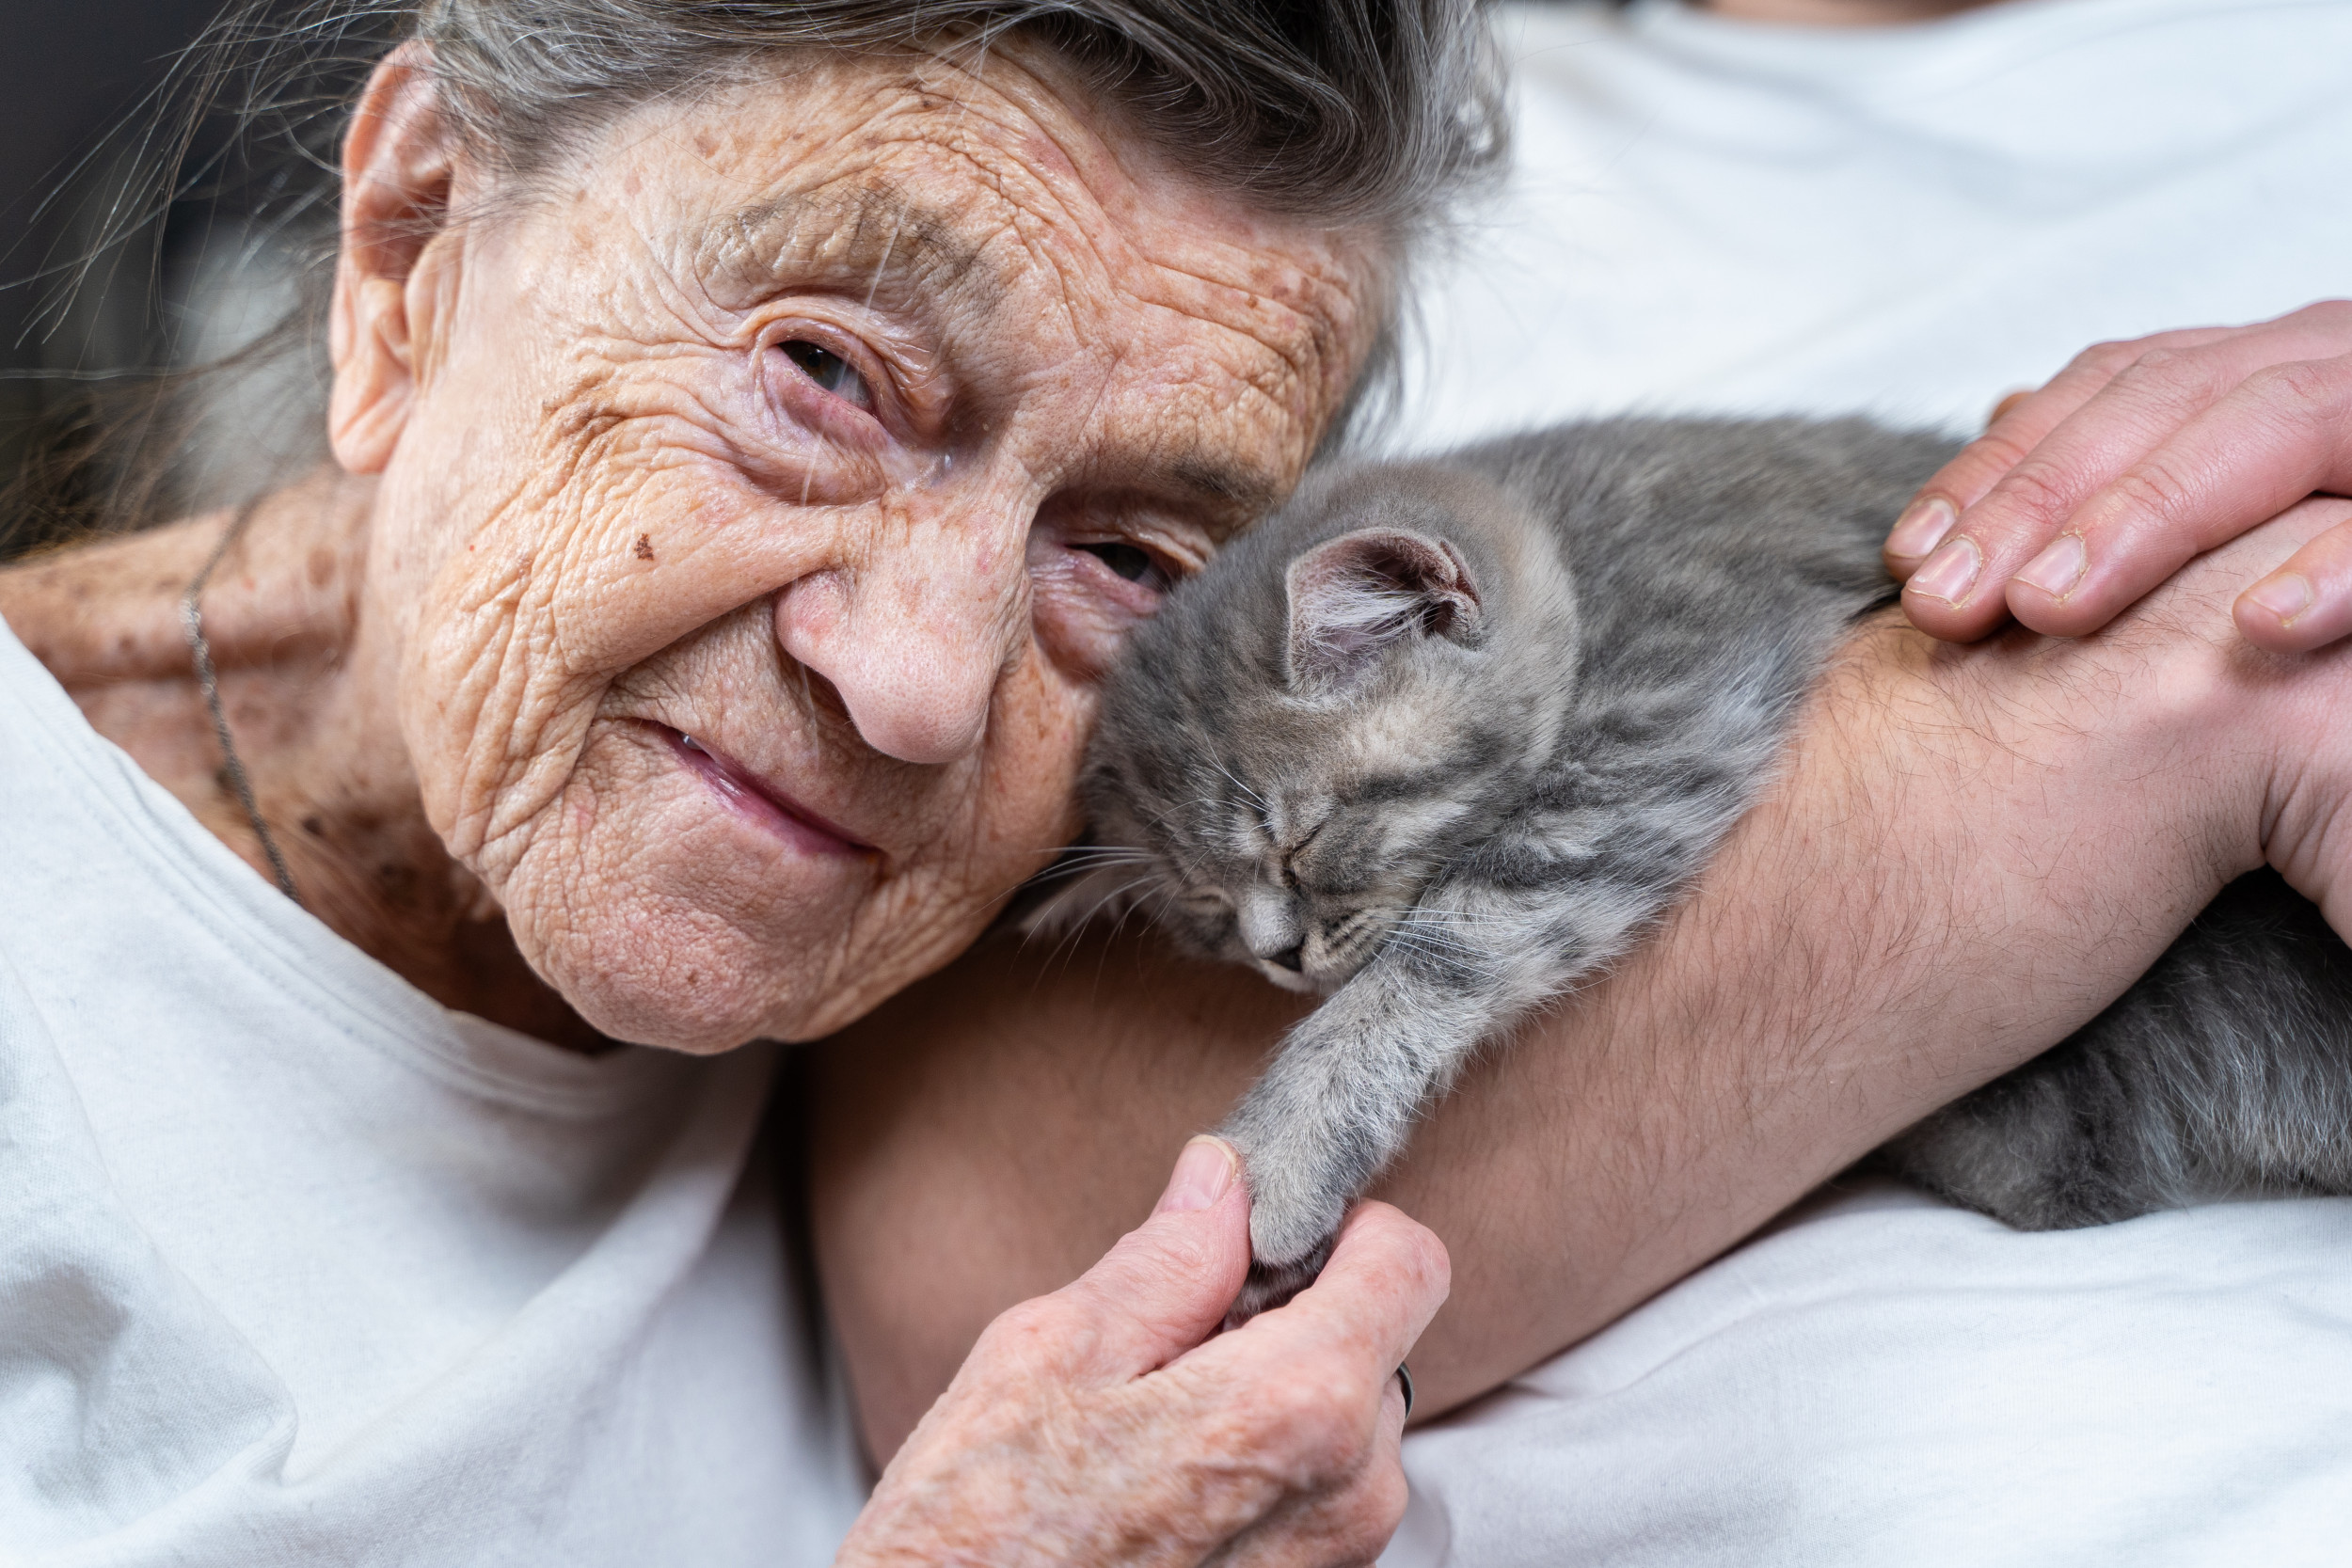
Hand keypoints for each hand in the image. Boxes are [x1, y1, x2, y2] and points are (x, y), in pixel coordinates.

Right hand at [835, 1136, 1447, 1567]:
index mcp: (1301, 1405)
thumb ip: (1163, 1263)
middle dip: (1293, 1319)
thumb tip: (1225, 1180)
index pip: (1410, 1261)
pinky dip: (1266, 1472)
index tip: (1262, 1241)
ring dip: (1276, 1400)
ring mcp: (1340, 1562)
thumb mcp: (1046, 1360)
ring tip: (1154, 1432)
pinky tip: (1168, 1491)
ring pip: (1351, 1422)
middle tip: (1171, 1348)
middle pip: (1379, 1342)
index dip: (1339, 1229)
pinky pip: (1324, 1498)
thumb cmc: (979, 1540)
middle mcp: (1354, 1492)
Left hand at [1884, 300, 2351, 652]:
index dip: (1998, 467)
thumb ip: (2131, 449)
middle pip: (2162, 401)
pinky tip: (2259, 625)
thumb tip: (2001, 410)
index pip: (2105, 389)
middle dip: (2037, 501)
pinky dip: (2335, 566)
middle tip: (1944, 603)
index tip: (1907, 558)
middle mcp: (2328, 363)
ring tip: (2046, 608)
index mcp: (2263, 367)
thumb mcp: (2240, 476)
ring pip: (2272, 425)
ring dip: (2146, 518)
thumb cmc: (2341, 517)